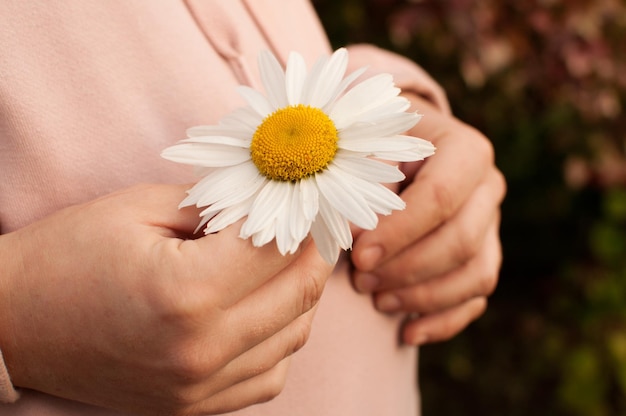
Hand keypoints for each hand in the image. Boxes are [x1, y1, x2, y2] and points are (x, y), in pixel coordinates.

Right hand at [0, 184, 332, 414]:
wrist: (15, 326)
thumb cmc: (68, 258)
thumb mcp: (139, 209)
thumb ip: (215, 204)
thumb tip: (269, 203)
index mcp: (186, 292)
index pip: (277, 245)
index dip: (297, 213)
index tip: (301, 195)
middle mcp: (202, 349)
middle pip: (299, 292)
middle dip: (312, 249)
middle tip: (308, 223)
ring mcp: (200, 387)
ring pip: (295, 335)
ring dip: (302, 293)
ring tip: (286, 262)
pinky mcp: (194, 407)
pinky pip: (270, 374)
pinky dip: (280, 339)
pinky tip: (264, 311)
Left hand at [350, 94, 505, 344]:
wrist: (399, 151)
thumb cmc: (377, 149)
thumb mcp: (368, 151)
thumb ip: (362, 188)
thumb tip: (351, 239)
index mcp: (465, 151)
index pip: (440, 197)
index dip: (399, 233)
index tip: (358, 256)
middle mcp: (488, 187)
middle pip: (461, 240)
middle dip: (407, 268)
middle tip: (360, 280)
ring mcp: (492, 224)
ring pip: (475, 274)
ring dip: (423, 297)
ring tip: (377, 300)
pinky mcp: (485, 255)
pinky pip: (477, 297)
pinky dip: (444, 321)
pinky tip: (407, 333)